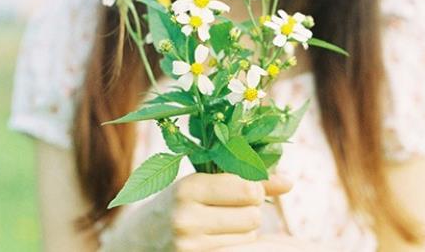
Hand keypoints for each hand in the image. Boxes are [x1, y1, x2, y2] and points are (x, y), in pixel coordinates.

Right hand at [98, 173, 291, 251]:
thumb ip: (246, 178)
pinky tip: (215, 240)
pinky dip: (236, 246)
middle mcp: (186, 218)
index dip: (253, 188)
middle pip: (252, 215)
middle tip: (225, 209)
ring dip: (243, 231)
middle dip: (248, 211)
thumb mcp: (201, 184)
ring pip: (249, 237)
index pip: (248, 188)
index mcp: (188, 187)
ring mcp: (189, 246)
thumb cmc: (175, 205)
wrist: (135, 242)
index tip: (241, 188)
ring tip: (216, 225)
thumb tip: (289, 182)